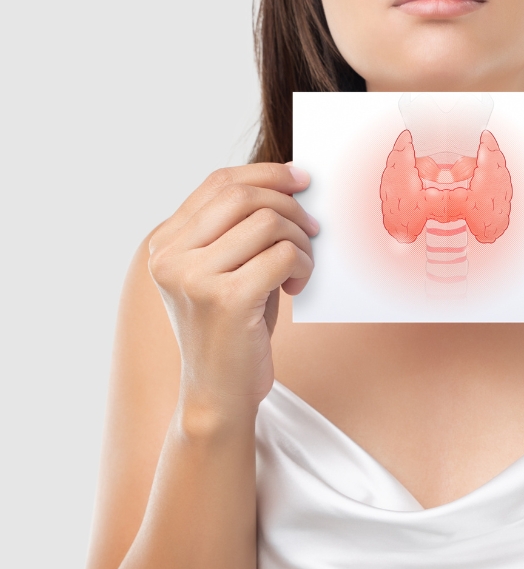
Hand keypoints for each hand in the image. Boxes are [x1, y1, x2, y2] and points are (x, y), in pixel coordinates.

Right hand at [148, 163, 318, 420]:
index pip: (218, 184)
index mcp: (165, 245)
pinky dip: (302, 263)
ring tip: (302, 266)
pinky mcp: (227, 299)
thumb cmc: (232, 334)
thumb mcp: (226, 275)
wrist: (219, 395)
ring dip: (299, 240)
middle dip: (289, 204)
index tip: (301, 178)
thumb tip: (290, 190)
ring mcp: (194, 278)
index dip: (266, 173)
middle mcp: (171, 257)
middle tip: (313, 228)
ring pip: (267, 222)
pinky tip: (299, 285)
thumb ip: (240, 235)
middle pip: (242, 196)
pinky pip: (281, 255)